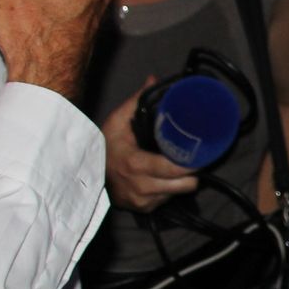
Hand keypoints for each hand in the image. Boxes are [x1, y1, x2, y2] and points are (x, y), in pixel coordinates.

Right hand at [101, 77, 200, 211]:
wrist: (86, 175)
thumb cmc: (105, 146)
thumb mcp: (116, 121)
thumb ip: (136, 101)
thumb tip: (153, 79)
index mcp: (135, 164)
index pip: (173, 168)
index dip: (191, 163)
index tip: (202, 153)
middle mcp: (140, 186)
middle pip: (183, 184)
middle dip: (192, 173)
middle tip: (196, 159)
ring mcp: (141, 200)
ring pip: (177, 193)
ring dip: (180, 182)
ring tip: (180, 168)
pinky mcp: (142, 209)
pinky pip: (165, 200)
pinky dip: (168, 190)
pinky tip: (163, 179)